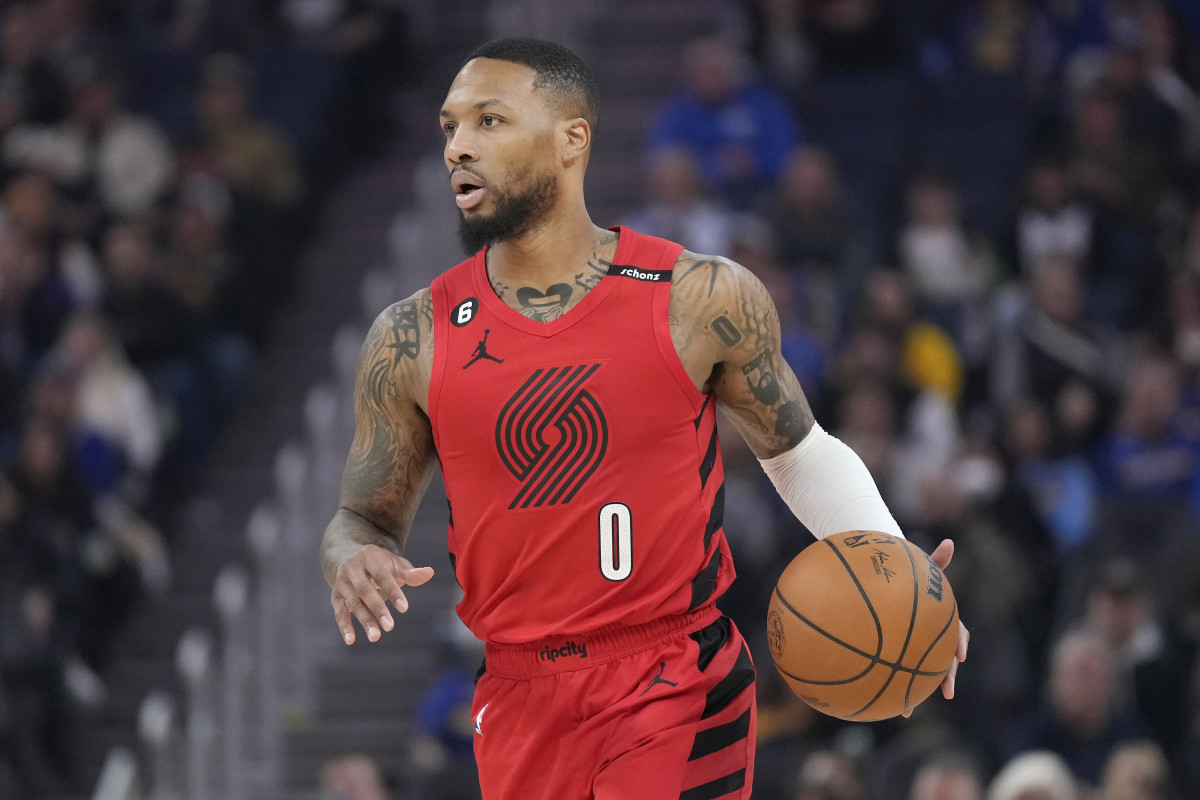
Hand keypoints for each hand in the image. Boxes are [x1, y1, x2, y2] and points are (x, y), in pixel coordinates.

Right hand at [330, 544, 433, 643]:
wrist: (350, 558)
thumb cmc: (380, 565)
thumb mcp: (395, 565)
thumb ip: (411, 573)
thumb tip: (430, 573)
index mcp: (369, 557)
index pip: (382, 575)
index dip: (393, 591)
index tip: (404, 608)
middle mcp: (352, 568)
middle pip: (365, 590)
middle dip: (377, 609)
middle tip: (390, 627)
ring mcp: (342, 582)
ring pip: (353, 603)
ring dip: (364, 620)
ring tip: (375, 637)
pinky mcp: (336, 596)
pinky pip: (339, 612)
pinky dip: (344, 626)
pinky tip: (351, 640)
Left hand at [903, 538, 968, 716]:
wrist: (894, 585)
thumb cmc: (911, 576)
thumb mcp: (922, 568)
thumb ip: (934, 559)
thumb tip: (949, 541)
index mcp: (943, 619)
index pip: (957, 632)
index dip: (960, 643)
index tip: (960, 654)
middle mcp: (934, 636)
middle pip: (944, 659)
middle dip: (945, 675)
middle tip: (946, 691)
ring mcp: (918, 646)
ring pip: (920, 672)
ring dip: (915, 691)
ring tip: (906, 709)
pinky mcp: (900, 653)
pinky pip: (896, 671)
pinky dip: (889, 686)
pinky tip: (876, 699)